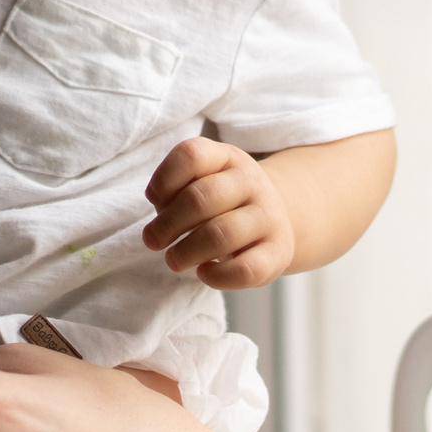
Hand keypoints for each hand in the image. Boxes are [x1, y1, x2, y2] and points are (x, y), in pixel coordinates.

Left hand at [140, 137, 293, 288]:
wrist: (275, 219)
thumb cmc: (222, 203)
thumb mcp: (202, 181)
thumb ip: (176, 192)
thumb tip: (160, 222)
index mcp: (228, 157)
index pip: (191, 155)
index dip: (163, 179)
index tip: (154, 199)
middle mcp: (252, 181)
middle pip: (200, 198)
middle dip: (167, 224)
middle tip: (152, 240)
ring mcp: (268, 217)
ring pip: (221, 235)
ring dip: (186, 252)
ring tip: (173, 259)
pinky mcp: (278, 252)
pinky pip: (245, 270)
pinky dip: (216, 276)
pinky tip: (204, 272)